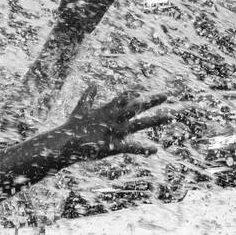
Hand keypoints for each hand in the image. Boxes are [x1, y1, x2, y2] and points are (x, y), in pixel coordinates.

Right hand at [57, 84, 173, 161]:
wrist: (65, 143)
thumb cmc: (72, 127)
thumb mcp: (81, 109)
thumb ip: (88, 97)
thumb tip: (93, 84)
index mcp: (107, 110)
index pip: (125, 97)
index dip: (135, 91)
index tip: (145, 86)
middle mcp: (114, 118)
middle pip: (137, 106)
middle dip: (152, 101)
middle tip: (166, 94)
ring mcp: (115, 131)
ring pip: (139, 123)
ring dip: (155, 119)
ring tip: (170, 116)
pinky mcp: (113, 145)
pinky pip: (132, 148)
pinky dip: (143, 149)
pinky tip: (155, 150)